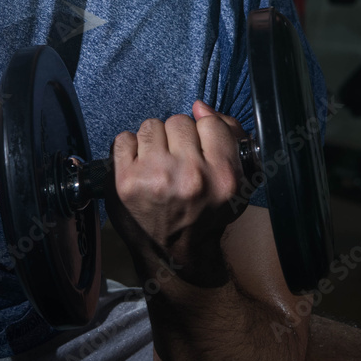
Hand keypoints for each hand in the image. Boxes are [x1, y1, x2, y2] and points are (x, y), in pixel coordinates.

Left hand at [103, 101, 247, 285]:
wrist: (174, 253)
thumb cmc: (205, 214)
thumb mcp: (236, 182)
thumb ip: (228, 136)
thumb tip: (199, 107)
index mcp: (223, 176)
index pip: (211, 123)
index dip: (203, 132)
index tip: (198, 148)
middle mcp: (191, 176)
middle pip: (179, 121)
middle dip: (176, 137)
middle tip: (176, 160)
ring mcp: (156, 177)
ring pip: (151, 125)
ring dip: (152, 141)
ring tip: (156, 163)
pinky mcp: (125, 181)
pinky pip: (124, 139)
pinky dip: (128, 150)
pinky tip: (138, 167)